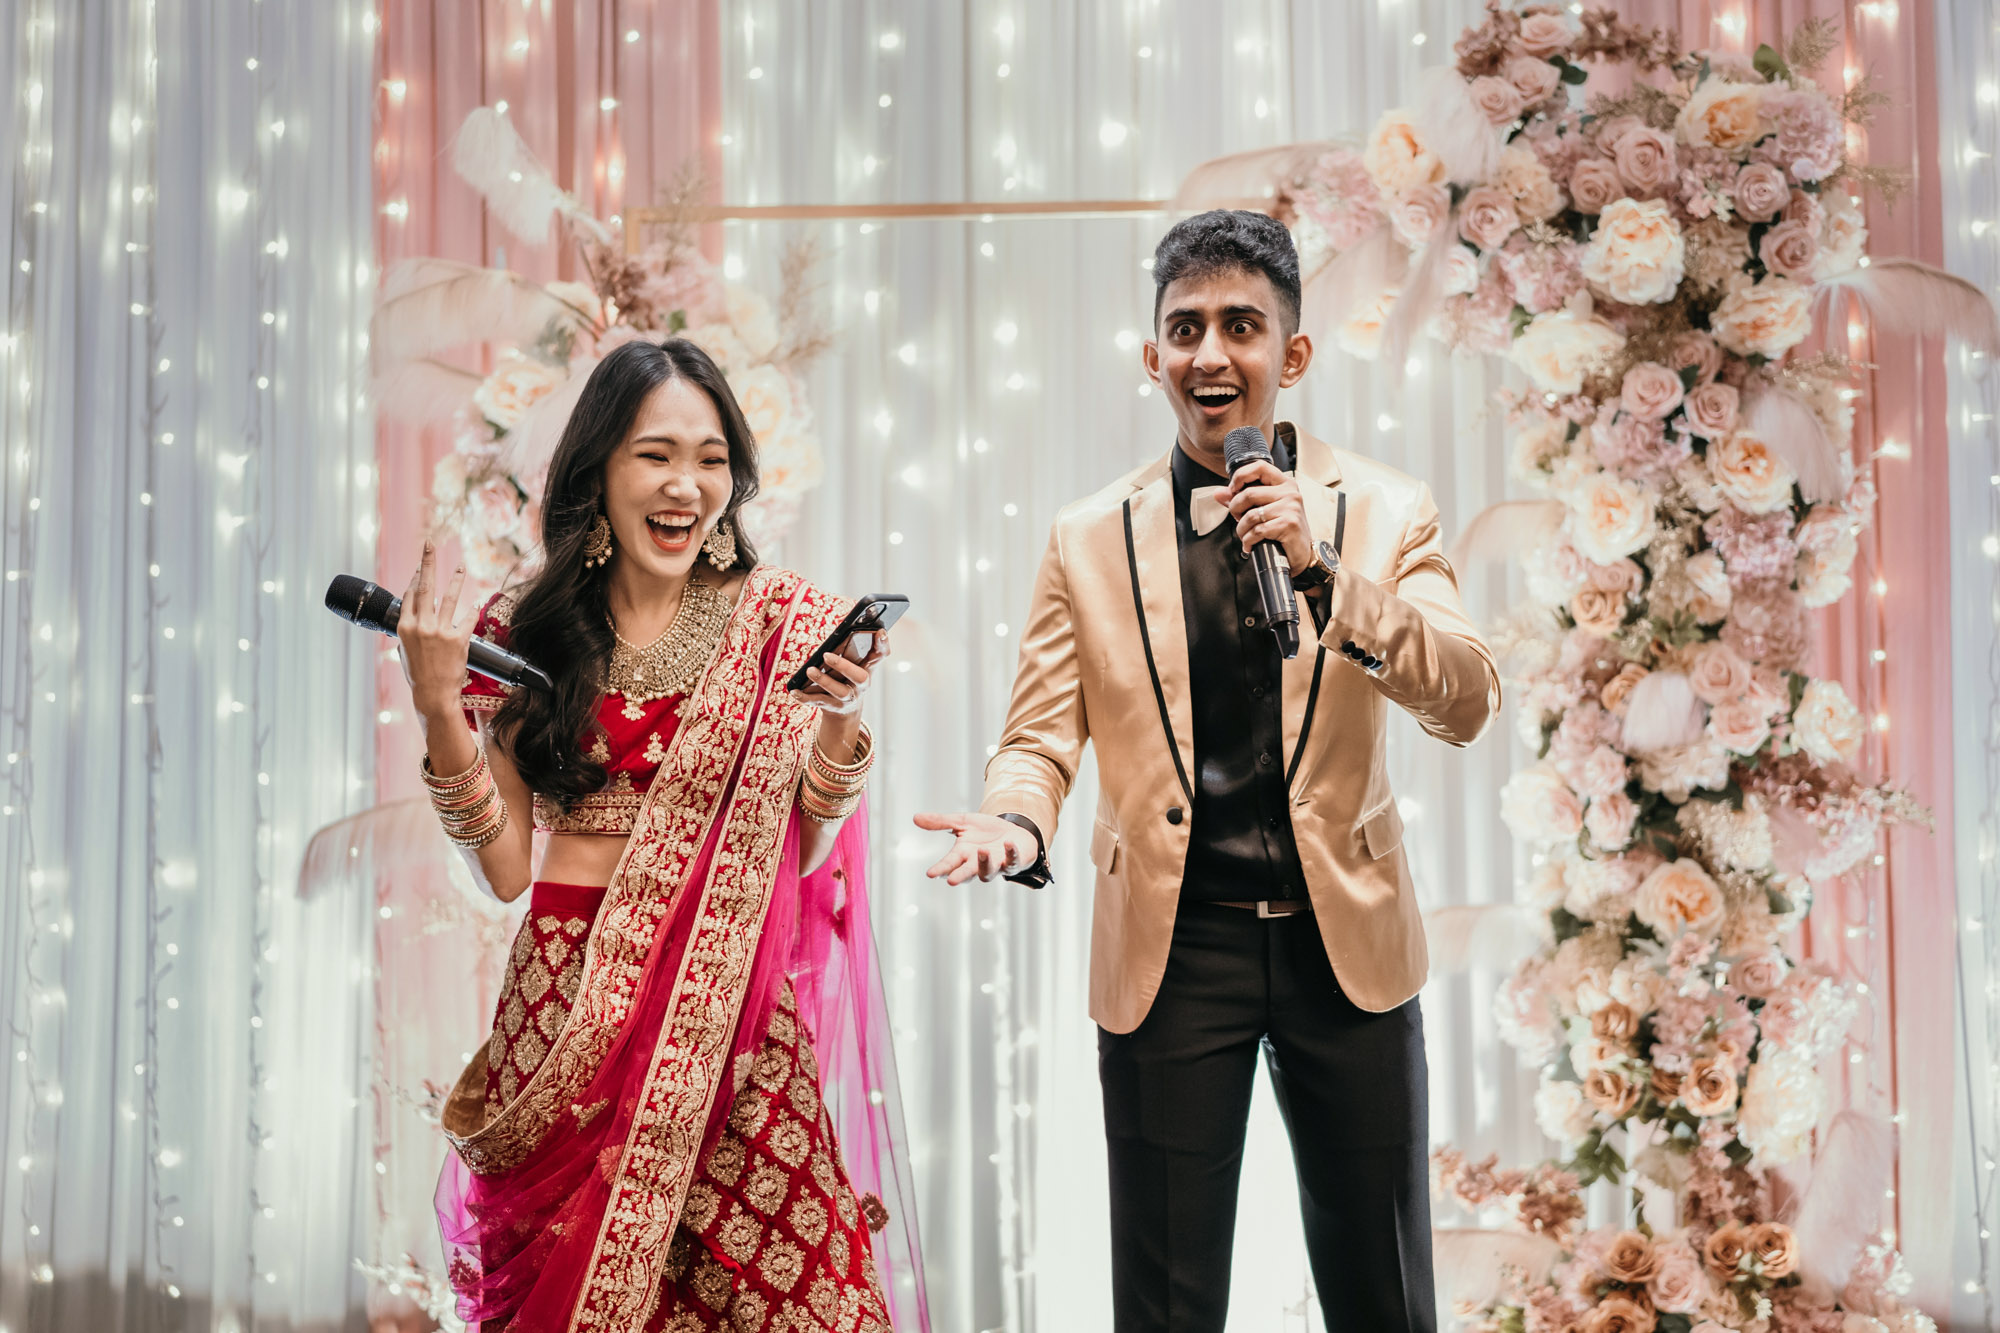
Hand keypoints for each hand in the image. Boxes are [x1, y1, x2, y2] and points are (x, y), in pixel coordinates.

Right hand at [396, 541, 474, 719]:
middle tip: (430, 544)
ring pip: (449, 597)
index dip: (416, 577)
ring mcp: (440, 631)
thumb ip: (409, 629)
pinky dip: (472, 610)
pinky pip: (467, 618)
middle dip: (427, 562)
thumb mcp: (405, 649)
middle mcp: (420, 626)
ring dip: (456, 579)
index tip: (421, 565)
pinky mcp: (458, 639)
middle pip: (425, 586)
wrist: (433, 694)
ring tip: (461, 567)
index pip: (410, 594)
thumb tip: (413, 613)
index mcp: (404, 627)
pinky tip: (477, 602)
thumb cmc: (418, 674)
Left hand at [789, 631, 889, 718]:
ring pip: (838, 692)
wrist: (844, 711)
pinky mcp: (832, 707)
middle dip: (844, 666)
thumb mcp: (854, 664)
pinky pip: (817, 701)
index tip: (879, 631)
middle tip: (826, 655)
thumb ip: (852, 647)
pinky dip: (805, 697)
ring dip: (823, 680)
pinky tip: (794, 690)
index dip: (882, 644)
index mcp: (868, 669)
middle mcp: (861, 685)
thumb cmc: (848, 678)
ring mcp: (847, 698)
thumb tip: (844, 630)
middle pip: (860, 677)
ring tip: (809, 670)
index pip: (880, 655)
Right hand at [912, 811, 1039, 884]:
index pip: (949, 863)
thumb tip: (915, 818)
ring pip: (988, 871)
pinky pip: (1012, 861)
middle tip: (951, 880)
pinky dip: (1011, 854)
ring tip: (982, 851)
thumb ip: (941, 822)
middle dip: (960, 876)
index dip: (940, 868)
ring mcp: (996, 865)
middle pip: (967, 873)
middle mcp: (977, 863)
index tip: (930, 874)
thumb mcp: (963, 822)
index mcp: (963, 854)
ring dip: (985, 863)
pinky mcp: (1012, 862)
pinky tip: (1009, 844)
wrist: (1013, 832)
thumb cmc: (986, 831)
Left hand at [1223, 459, 1315, 576]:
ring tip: (1245, 535)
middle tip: (1238, 519)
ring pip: (1251, 515)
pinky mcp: (1289, 524)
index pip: (1260, 466)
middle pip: (1249, 493)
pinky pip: (1257, 530)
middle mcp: (1290, 493)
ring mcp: (1291, 508)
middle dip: (1235, 509)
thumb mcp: (1264, 510)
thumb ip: (1241, 500)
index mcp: (1284, 484)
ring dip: (1241, 529)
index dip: (1241, 476)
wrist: (1302, 553)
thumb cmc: (1284, 530)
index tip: (1232, 490)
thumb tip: (1219, 493)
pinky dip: (1248, 540)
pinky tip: (1250, 544)